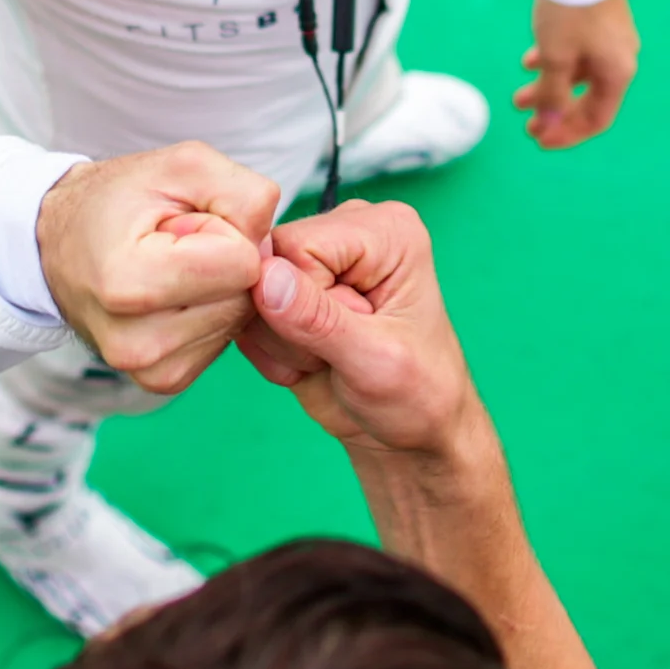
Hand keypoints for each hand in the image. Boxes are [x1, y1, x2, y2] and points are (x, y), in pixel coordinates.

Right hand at [37, 142, 281, 396]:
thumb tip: (272, 251)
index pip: (242, 262)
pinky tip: (174, 296)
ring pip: (238, 320)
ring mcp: (148, 368)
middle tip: (174, 245)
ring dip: (218, 287)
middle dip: (225, 261)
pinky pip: (223, 341)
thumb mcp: (181, 165)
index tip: (179, 223)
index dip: (223, 229)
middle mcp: (135, 342)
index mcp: (129, 284)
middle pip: (245, 297)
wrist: (62, 244)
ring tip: (171, 268)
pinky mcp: (162, 380)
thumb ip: (244, 193)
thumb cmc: (117, 200)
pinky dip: (209, 312)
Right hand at [234, 200, 481, 459]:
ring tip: (328, 360)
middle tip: (336, 354)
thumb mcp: (376, 362)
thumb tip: (265, 277)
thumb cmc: (420, 396)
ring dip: (281, 343)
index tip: (348, 336)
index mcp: (386, 232)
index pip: (297, 244)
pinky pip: (249, 315)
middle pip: (268, 263)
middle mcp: (349, 235)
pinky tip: (311, 365)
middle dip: (289, 325)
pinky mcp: (292, 294)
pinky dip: (272, 352)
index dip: (304, 300)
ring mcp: (318, 264)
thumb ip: (318, 320)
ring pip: (251, 292)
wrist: (413, 436)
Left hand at [517, 0, 637, 147]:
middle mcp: (619, 61)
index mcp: (617, 74)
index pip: (597, 119)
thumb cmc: (570, 13)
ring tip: (518, 96)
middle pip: (587, 100)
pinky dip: (553, 63)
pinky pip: (576, 54)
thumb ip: (553, 93)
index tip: (540, 139)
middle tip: (526, 123)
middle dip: (554, 113)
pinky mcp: (598, 24)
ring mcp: (610, 42)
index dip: (568, 134)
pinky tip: (529, 60)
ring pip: (577, 77)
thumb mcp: (555, 57)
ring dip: (548, 88)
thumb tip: (551, 120)